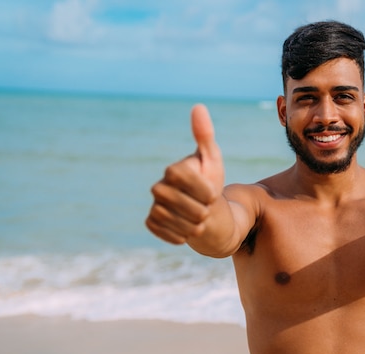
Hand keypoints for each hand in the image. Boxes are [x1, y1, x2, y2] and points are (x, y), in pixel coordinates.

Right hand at [146, 104, 224, 244]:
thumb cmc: (211, 182)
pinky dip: (179, 235)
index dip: (203, 189)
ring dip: (193, 225)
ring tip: (200, 220)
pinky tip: (188, 230)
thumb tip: (198, 106)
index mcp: (174, 170)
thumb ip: (205, 136)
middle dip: (201, 210)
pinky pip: (161, 230)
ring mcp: (154, 204)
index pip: (182, 178)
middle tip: (207, 209)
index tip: (213, 193)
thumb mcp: (213, 160)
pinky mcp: (151, 221)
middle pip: (180, 203)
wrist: (207, 211)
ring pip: (172, 219)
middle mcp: (159, 186)